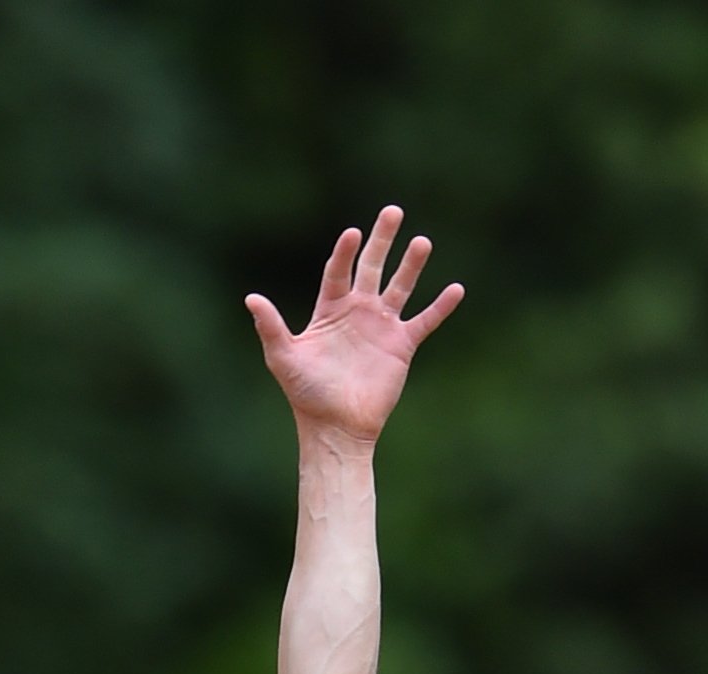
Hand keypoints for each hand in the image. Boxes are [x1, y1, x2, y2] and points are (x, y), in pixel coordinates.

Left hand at [246, 208, 462, 442]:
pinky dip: (440, 307)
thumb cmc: (306, 395)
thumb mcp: (284, 358)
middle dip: (382, 240)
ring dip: (411, 265)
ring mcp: (381, 327)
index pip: (338, 272)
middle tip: (392, 211)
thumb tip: (251, 298)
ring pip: (400, 287)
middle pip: (371, 267)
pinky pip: (425, 321)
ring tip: (422, 242)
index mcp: (330, 311)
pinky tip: (456, 289)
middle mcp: (357, 312)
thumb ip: (270, 327)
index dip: (344, 253)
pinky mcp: (401, 346)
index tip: (352, 234)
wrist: (335, 427)